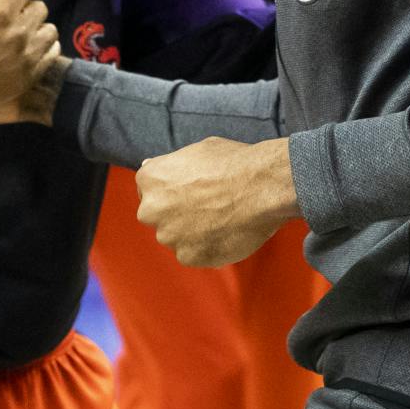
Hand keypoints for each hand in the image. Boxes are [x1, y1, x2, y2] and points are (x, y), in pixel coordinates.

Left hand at [135, 137, 300, 266]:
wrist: (262, 185)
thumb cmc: (232, 162)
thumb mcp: (195, 151)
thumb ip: (169, 165)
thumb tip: (147, 165)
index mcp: (149, 179)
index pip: (149, 190)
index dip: (173, 191)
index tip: (192, 191)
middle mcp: (151, 210)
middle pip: (159, 216)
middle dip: (177, 214)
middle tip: (207, 207)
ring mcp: (169, 236)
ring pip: (176, 238)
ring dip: (192, 232)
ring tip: (222, 219)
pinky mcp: (189, 257)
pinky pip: (194, 254)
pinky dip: (207, 248)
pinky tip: (226, 233)